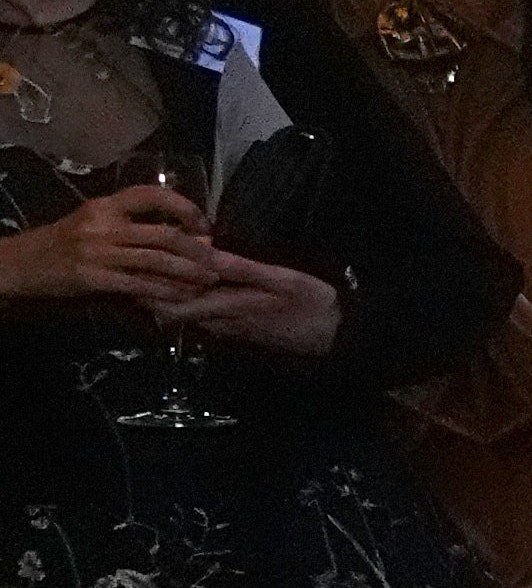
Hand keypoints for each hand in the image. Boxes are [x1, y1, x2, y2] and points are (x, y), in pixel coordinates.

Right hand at [0, 179, 216, 313]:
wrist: (20, 264)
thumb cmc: (63, 242)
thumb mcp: (93, 222)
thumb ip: (131, 223)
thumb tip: (183, 231)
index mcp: (104, 205)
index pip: (151, 194)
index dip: (185, 207)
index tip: (204, 224)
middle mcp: (102, 225)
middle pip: (164, 233)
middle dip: (197, 250)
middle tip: (216, 262)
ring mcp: (97, 252)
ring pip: (156, 261)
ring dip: (188, 273)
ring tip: (207, 280)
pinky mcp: (92, 278)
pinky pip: (138, 285)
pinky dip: (165, 291)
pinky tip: (181, 296)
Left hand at [155, 248, 342, 355]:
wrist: (335, 335)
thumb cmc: (311, 304)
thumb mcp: (281, 280)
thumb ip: (240, 267)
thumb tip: (204, 251)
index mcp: (226, 308)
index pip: (170, 305)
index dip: (148, 288)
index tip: (139, 263)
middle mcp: (218, 324)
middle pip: (169, 313)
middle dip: (150, 292)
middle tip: (141, 263)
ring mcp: (226, 330)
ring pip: (183, 316)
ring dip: (167, 296)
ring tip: (157, 269)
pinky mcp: (236, 331)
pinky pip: (200, 317)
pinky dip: (187, 301)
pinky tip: (189, 285)